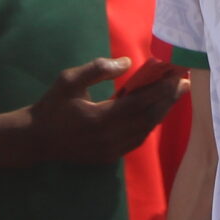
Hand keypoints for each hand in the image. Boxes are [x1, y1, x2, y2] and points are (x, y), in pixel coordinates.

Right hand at [27, 58, 182, 166]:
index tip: (176, 76)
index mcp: (100, 118)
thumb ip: (98, 68)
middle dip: (167, 100)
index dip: (160, 89)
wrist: (36, 139)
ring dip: (161, 113)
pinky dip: (148, 126)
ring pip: (145, 131)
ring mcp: (111, 150)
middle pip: (148, 118)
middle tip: (183, 84)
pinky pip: (136, 141)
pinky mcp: (109, 157)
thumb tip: (127, 62)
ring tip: (173, 96)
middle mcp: (110, 137)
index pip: (140, 102)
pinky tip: (154, 113)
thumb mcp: (69, 80)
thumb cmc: (52, 106)